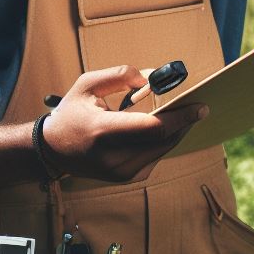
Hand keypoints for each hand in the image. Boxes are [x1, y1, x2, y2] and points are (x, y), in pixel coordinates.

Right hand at [42, 65, 207, 182]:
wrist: (53, 151)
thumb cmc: (71, 114)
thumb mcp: (87, 85)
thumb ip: (121, 75)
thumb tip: (152, 78)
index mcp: (103, 131)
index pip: (154, 127)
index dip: (181, 117)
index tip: (201, 106)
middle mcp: (114, 157)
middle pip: (164, 139)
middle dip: (184, 122)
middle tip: (199, 106)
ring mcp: (122, 172)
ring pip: (164, 149)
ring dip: (177, 131)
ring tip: (187, 113)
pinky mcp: (128, 178)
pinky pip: (156, 155)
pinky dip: (164, 140)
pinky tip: (168, 127)